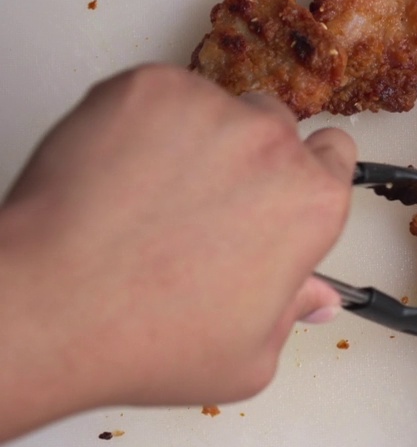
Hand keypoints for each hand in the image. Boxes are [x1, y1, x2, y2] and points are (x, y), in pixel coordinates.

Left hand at [0, 64, 355, 441]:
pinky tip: (119, 176)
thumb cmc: (145, 338)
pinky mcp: (148, 89)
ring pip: (214, 107)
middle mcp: (271, 144)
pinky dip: (140, 123)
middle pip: (275, 124)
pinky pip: (157, 93)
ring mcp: (209, 109)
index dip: (305, 173)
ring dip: (194, 137)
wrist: (50, 307)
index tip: (278, 189)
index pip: (336, 154)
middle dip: (249, 155)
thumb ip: (291, 314)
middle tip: (203, 200)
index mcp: (312, 202)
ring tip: (149, 194)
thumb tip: (312, 298)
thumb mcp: (248, 357)